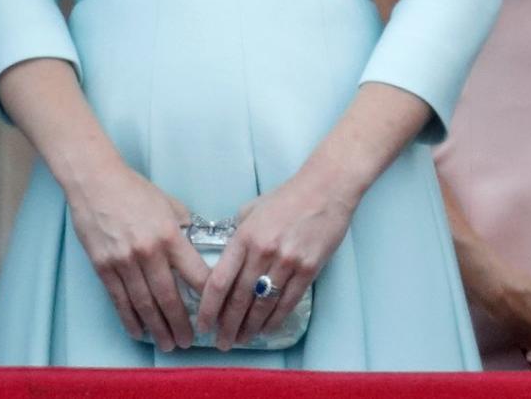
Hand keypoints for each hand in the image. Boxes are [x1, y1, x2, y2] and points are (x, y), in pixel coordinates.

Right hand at [66, 162, 208, 350]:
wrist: (96, 183)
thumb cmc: (134, 190)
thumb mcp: (169, 203)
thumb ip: (183, 226)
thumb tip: (195, 245)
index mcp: (170, 234)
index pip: (194, 272)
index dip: (206, 296)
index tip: (213, 311)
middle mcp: (149, 252)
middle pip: (168, 297)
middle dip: (180, 323)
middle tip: (188, 341)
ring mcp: (124, 262)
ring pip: (144, 304)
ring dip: (157, 328)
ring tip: (167, 344)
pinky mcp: (104, 268)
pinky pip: (119, 301)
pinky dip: (130, 320)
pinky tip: (139, 332)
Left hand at [195, 169, 356, 349]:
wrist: (326, 188)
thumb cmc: (287, 196)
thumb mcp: (253, 209)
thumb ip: (238, 234)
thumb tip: (226, 259)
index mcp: (244, 236)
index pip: (219, 281)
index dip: (208, 308)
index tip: (203, 324)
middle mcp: (263, 251)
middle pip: (239, 300)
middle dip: (227, 326)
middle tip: (221, 343)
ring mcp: (287, 262)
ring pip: (262, 306)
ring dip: (249, 328)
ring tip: (241, 340)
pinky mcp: (308, 269)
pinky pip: (287, 303)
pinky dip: (274, 320)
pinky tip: (265, 329)